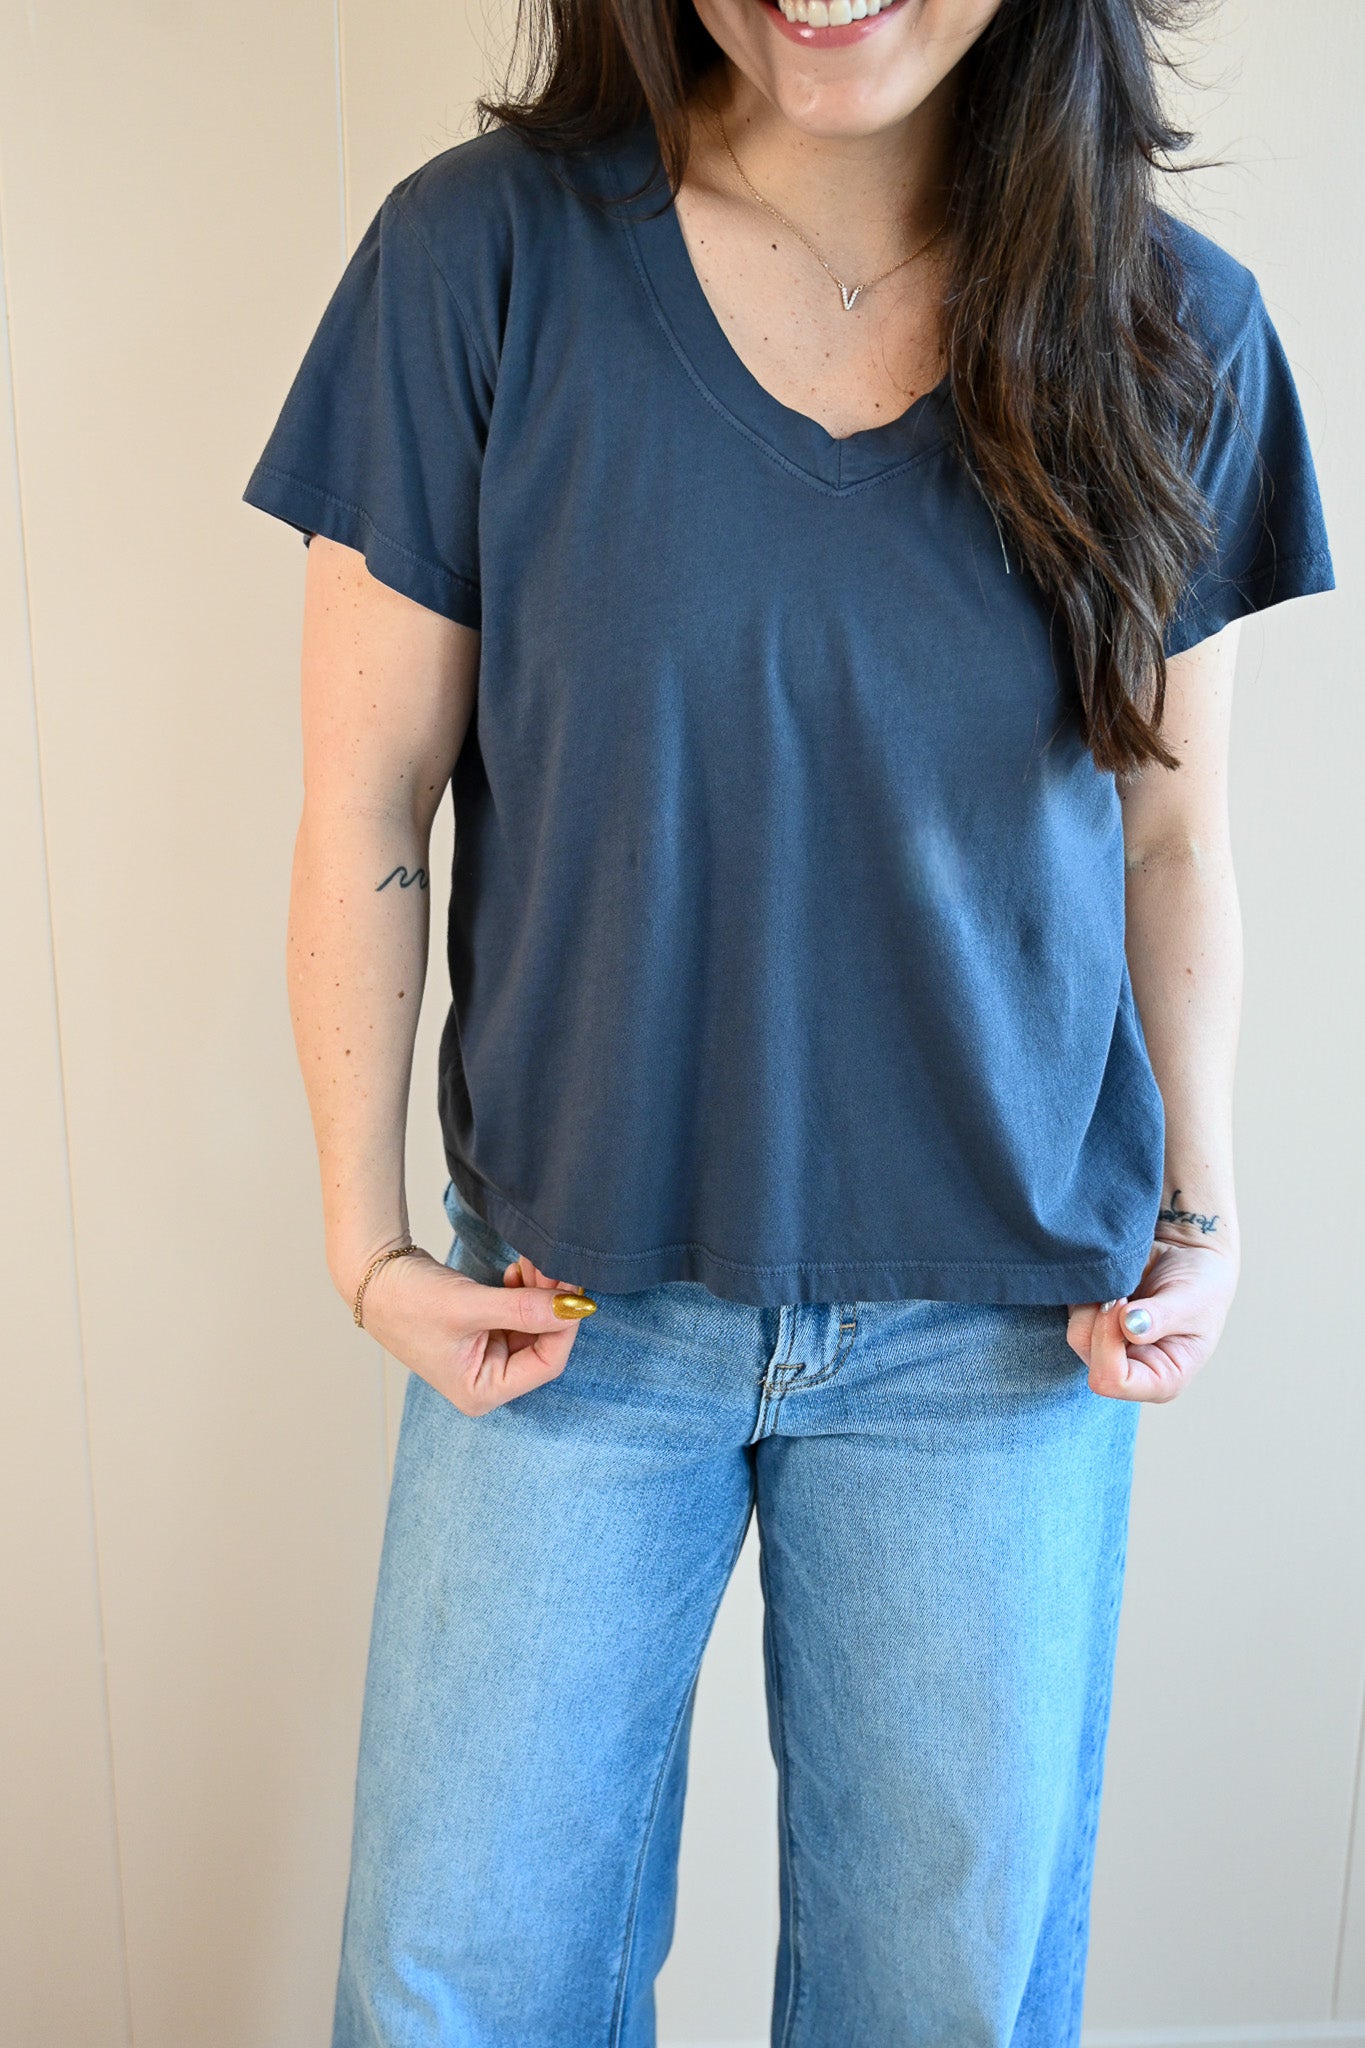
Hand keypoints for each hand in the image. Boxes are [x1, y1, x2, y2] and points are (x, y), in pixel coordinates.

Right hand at [356, 1246, 595, 1416]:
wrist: (372, 1275)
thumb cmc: (407, 1301)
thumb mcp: (470, 1306)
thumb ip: (524, 1309)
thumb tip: (574, 1308)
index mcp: (481, 1390)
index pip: (546, 1363)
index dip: (565, 1326)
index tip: (574, 1290)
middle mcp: (487, 1378)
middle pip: (542, 1342)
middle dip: (552, 1303)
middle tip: (557, 1266)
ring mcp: (486, 1354)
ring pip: (533, 1323)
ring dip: (540, 1292)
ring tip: (535, 1262)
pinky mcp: (484, 1329)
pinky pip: (519, 1312)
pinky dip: (525, 1290)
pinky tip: (518, 1271)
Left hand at [1066, 1236, 1238, 1402]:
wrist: (1190, 1256)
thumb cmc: (1202, 1285)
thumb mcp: (1191, 1301)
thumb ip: (1161, 1317)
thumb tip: (1129, 1326)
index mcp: (1162, 1379)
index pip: (1114, 1380)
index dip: (1109, 1341)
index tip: (1122, 1304)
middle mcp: (1133, 1370)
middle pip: (1091, 1357)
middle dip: (1100, 1321)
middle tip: (1121, 1292)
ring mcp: (1111, 1349)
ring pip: (1078, 1335)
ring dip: (1092, 1306)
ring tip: (1119, 1286)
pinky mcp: (1096, 1326)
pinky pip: (1074, 1314)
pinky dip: (1086, 1296)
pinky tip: (1111, 1284)